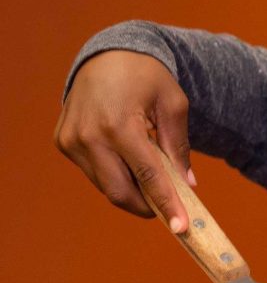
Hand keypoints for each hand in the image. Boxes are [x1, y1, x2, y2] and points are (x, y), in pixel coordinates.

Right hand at [54, 50, 192, 231]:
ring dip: (132, 190)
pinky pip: (93, 172)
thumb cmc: (147, 76)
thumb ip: (179, 147)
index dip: (166, 204)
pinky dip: (115, 175)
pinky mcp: (63, 142)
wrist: (108, 54)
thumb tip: (187, 185)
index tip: (180, 227)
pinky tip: (130, 162)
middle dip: (148, 206)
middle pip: (120, 191)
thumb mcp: (173, 105)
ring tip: (153, 179)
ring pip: (105, 185)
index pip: (147, 175)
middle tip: (170, 209)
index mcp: (119, 124)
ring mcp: (71, 140)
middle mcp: (89, 135)